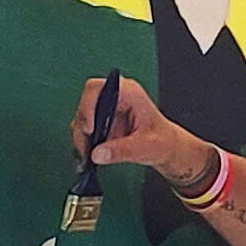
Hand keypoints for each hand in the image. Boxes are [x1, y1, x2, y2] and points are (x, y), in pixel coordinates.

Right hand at [68, 76, 213, 184]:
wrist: (164, 147)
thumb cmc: (162, 140)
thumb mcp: (146, 147)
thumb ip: (123, 150)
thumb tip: (98, 154)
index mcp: (128, 93)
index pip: (98, 88)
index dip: (88, 106)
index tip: (90, 128)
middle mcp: (114, 97)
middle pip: (85, 104)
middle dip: (83, 127)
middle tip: (87, 149)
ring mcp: (106, 109)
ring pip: (81, 118)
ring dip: (81, 138)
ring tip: (89, 156)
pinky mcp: (101, 123)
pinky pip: (84, 130)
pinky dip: (83, 143)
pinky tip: (90, 156)